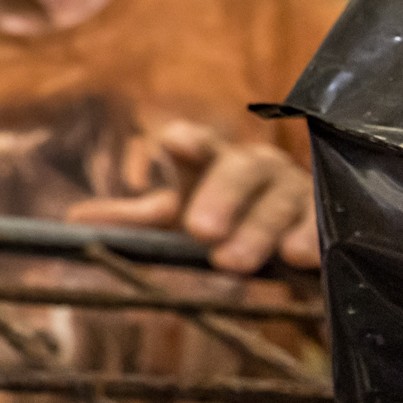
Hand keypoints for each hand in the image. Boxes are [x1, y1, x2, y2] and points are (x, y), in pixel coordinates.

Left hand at [66, 121, 318, 272]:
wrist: (288, 240)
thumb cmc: (222, 221)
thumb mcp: (176, 221)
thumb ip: (134, 219)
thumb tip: (73, 219)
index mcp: (213, 162)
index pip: (198, 145)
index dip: (188, 143)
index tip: (173, 142)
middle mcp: (256, 167)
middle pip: (240, 172)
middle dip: (222, 198)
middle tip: (201, 232)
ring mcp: (296, 188)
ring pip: (280, 200)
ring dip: (260, 230)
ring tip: (237, 260)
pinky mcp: (330, 214)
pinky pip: (325, 221)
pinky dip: (313, 237)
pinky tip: (302, 257)